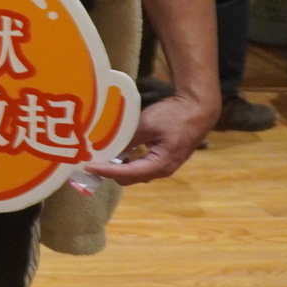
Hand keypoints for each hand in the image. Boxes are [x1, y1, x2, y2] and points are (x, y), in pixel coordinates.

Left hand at [84, 92, 217, 184]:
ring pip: (134, 172)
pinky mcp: (162, 157)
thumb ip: (128, 139)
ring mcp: (163, 165)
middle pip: (130, 178)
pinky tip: (115, 150)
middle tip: (90, 160)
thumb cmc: (174, 117)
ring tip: (98, 156)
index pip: (127, 173)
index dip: (106, 170)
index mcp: (159, 165)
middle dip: (109, 172)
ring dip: (117, 167)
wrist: (198, 109)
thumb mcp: (147, 125)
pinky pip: (140, 164)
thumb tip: (108, 148)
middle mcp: (161, 170)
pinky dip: (126, 160)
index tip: (88, 166)